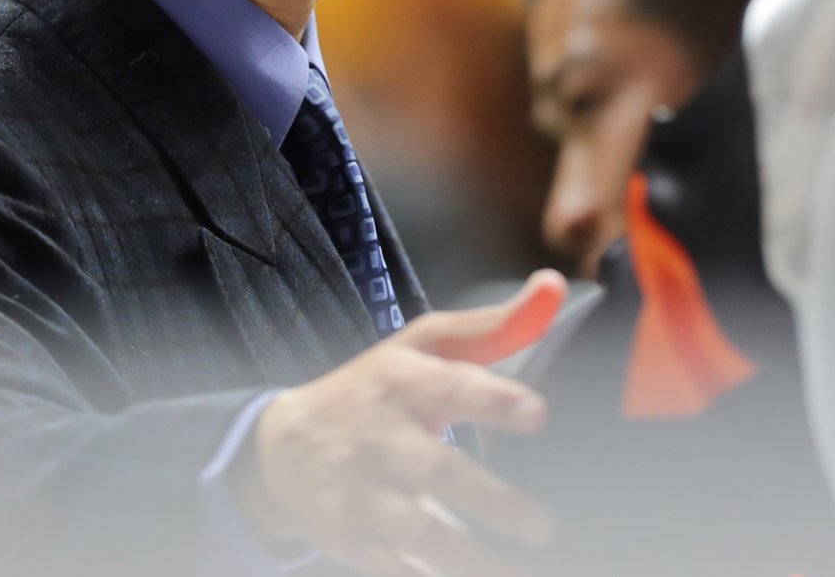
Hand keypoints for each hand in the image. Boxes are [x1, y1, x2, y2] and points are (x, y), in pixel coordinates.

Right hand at [237, 269, 567, 576]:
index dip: (493, 398)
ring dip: (469, 560)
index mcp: (400, 382)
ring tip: (520, 576)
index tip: (537, 414)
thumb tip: (554, 286)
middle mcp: (379, 439)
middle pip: (434, 470)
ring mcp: (361, 495)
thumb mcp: (423, 346)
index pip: (449, 386)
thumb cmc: (374, 390)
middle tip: (541, 525)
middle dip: (489, 500)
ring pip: (415, 532)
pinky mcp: (352, 542)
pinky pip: (392, 570)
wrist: (280, 448)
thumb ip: (494, 325)